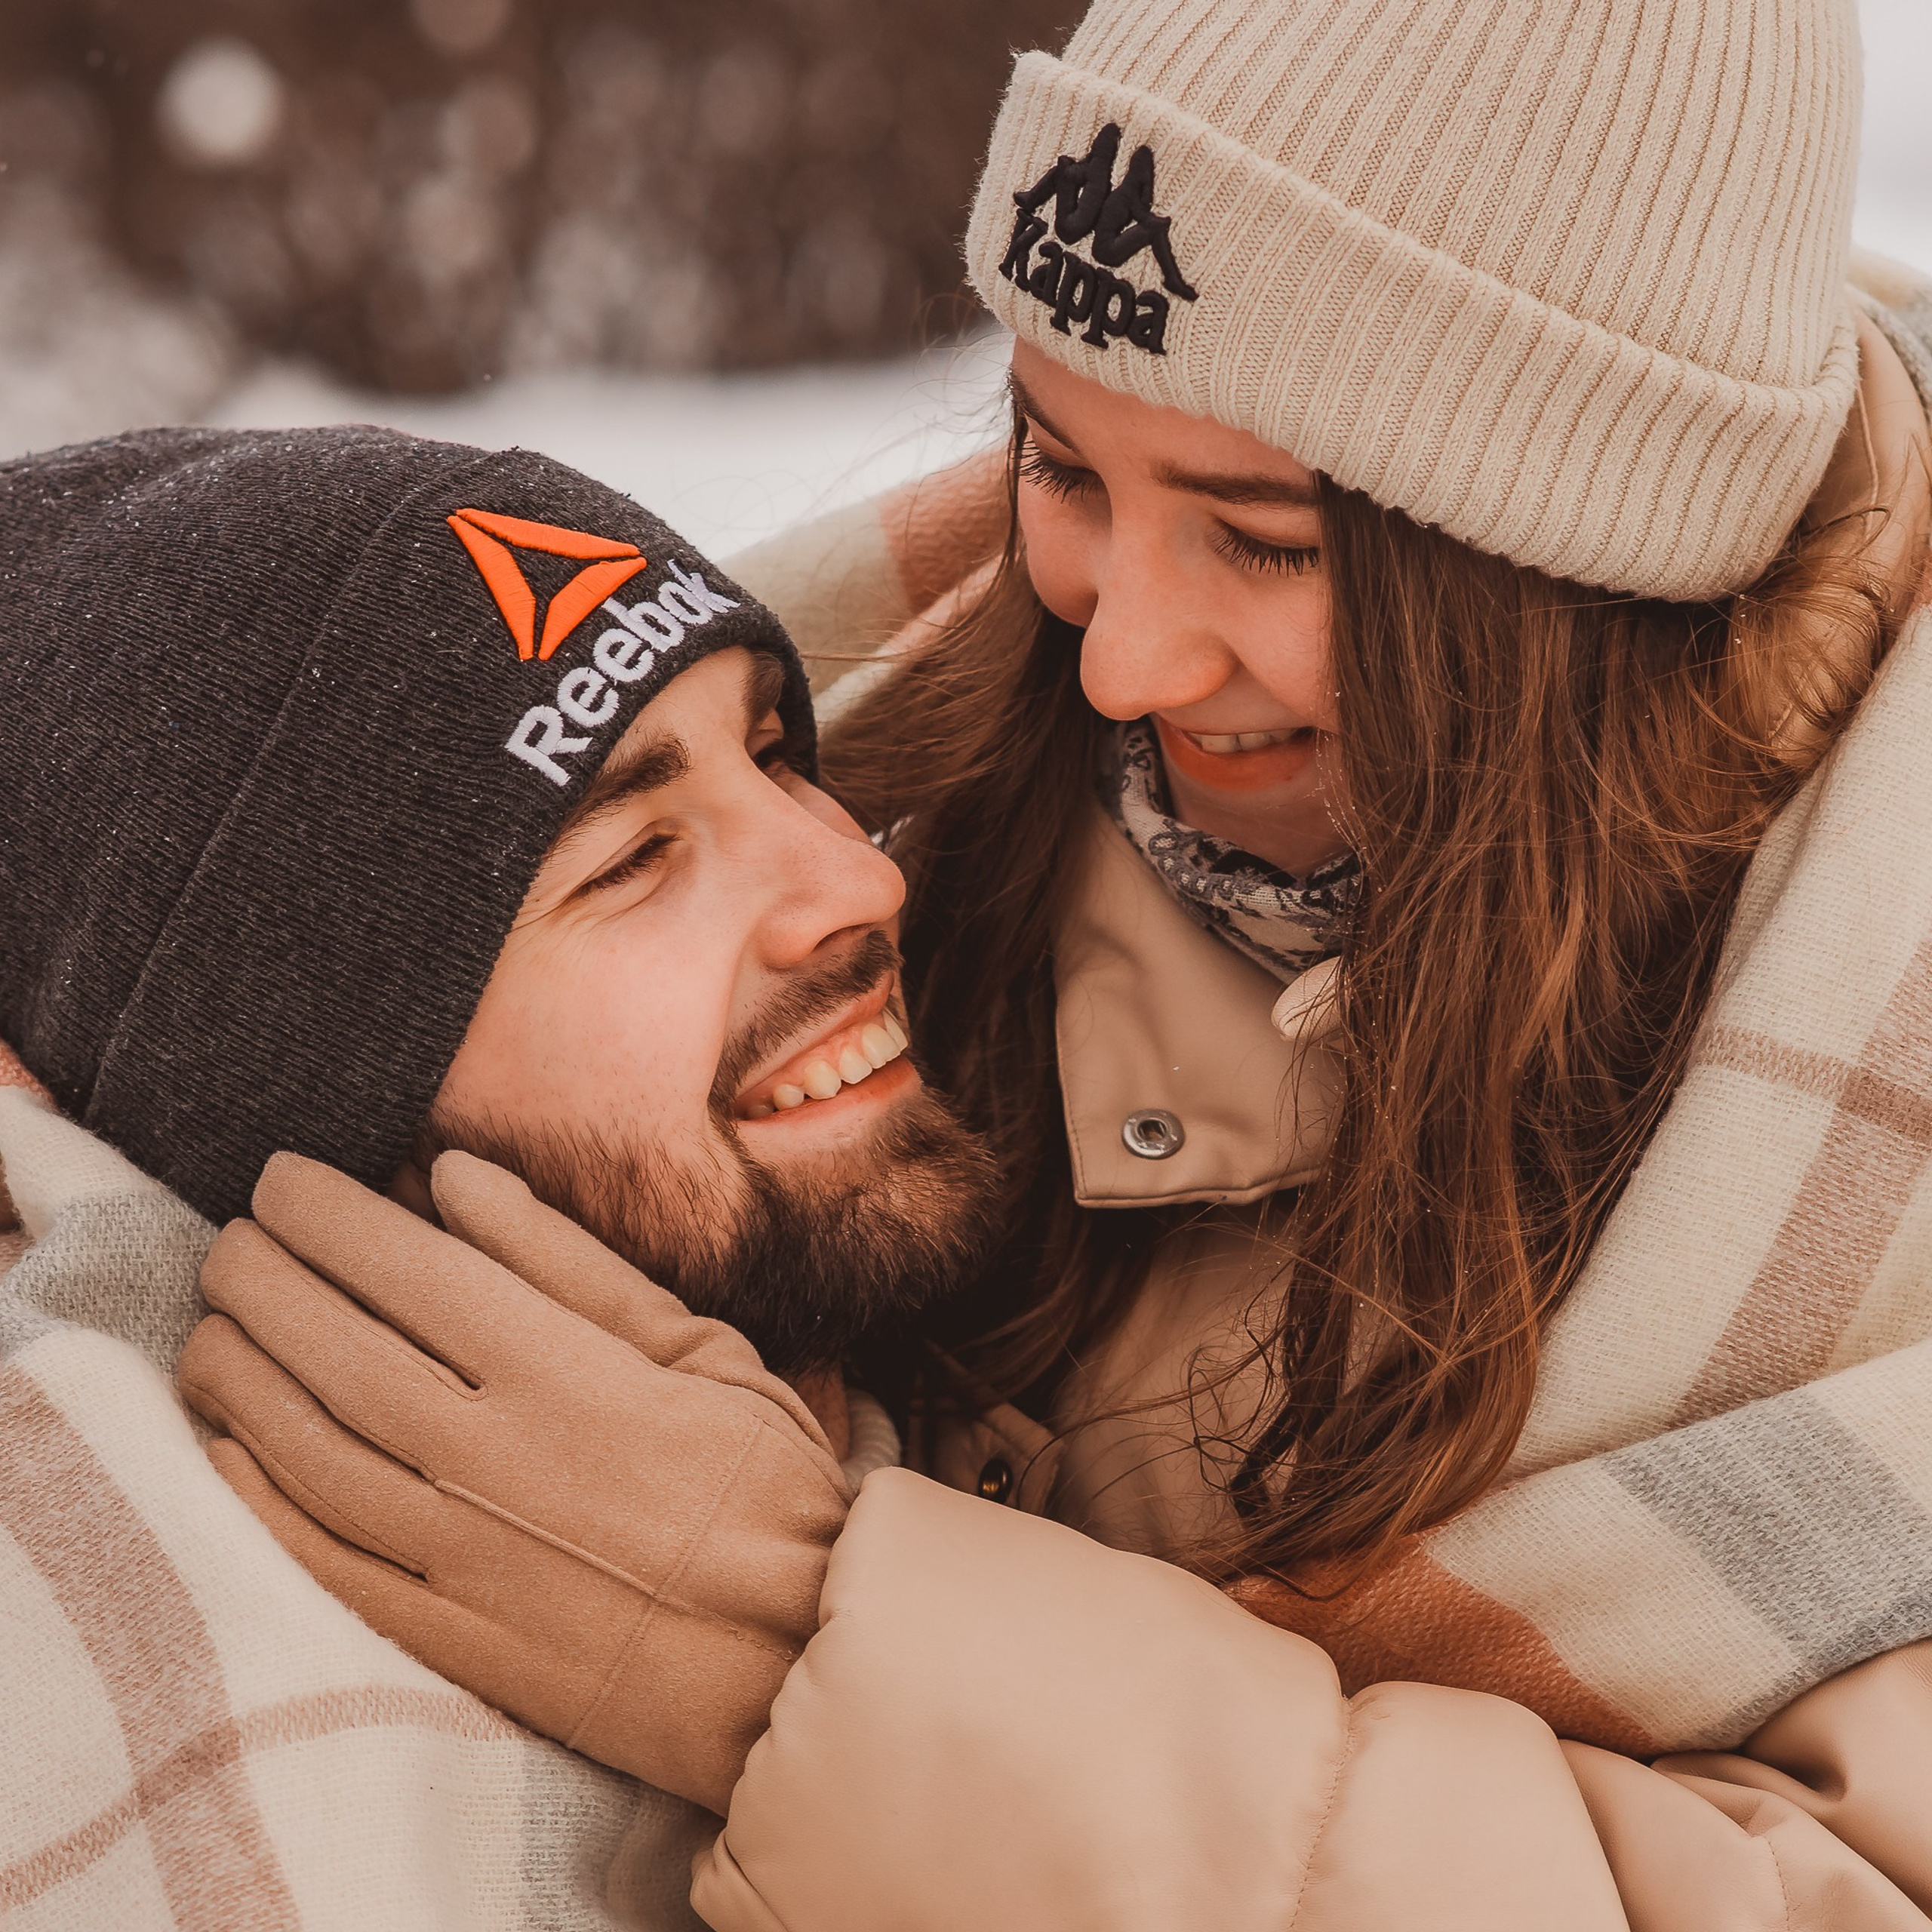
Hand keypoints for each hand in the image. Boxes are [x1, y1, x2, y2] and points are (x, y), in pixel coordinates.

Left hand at [177, 1150, 850, 1814]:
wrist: (791, 1660)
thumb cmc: (763, 1487)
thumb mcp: (702, 1347)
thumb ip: (570, 1261)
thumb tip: (455, 1178)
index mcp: (562, 1371)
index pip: (403, 1268)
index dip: (322, 1215)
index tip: (278, 1180)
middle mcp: (491, 1456)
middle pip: (332, 1350)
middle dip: (259, 1281)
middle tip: (230, 1244)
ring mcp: (459, 1555)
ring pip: (305, 1450)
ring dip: (237, 1380)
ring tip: (210, 1332)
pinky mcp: (446, 1636)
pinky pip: (318, 1560)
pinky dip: (258, 1497)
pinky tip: (230, 1449)